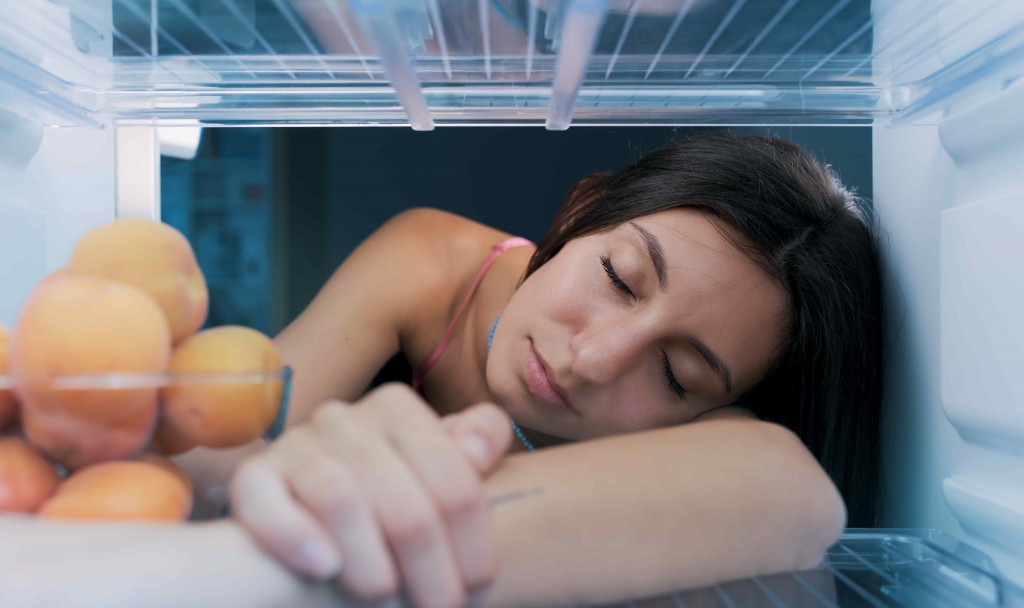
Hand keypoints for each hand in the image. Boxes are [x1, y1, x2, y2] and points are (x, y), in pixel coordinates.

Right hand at [229, 383, 512, 607]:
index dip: (472, 543)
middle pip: (405, 502)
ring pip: (342, 501)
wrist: (312, 504)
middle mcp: (345, 417)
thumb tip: (479, 450)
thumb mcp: (443, 463)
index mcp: (399, 408)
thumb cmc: (396, 488)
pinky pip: (266, 503)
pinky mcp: (252, 477)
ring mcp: (295, 444)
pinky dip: (296, 537)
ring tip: (386, 599)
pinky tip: (325, 568)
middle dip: (430, 568)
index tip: (479, 586)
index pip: (454, 480)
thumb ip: (478, 443)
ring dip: (371, 564)